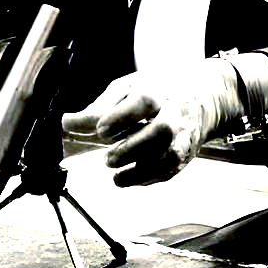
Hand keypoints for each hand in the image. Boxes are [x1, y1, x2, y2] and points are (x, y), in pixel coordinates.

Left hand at [60, 62, 241, 186]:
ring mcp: (185, 134)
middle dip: (132, 148)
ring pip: (171, 155)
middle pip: (162, 130)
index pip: (142, 100)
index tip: (100, 130)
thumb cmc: (153, 91)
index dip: (121, 117)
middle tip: (107, 159)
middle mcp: (175, 111)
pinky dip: (149, 178)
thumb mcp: (125, 88)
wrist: (199, 97)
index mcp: (157, 89)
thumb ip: (99, 107)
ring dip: (142, 171)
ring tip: (116, 178)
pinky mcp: (187, 152)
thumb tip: (67, 123)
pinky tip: (129, 179)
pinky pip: (172, 170)